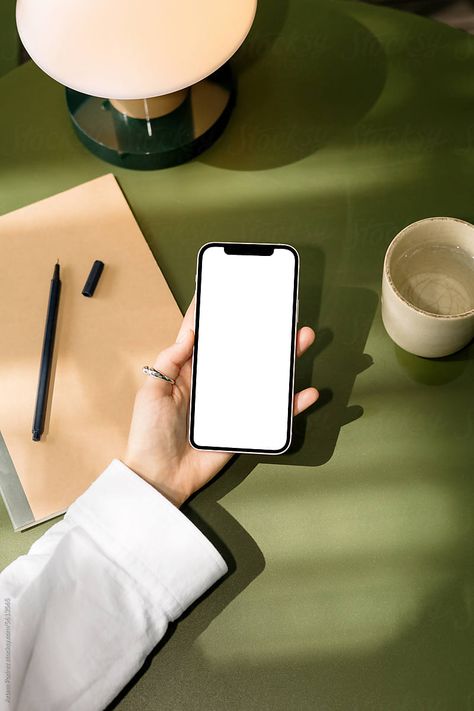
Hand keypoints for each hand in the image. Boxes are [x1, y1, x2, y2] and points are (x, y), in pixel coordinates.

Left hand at [124, 297, 318, 506]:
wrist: (160, 477)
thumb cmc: (150, 432)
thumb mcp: (153, 390)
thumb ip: (170, 360)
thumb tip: (190, 330)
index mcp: (189, 370)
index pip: (205, 336)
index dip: (216, 314)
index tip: (231, 288)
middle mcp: (214, 382)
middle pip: (243, 352)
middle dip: (263, 331)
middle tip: (282, 312)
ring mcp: (232, 404)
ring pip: (263, 376)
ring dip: (284, 358)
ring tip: (301, 339)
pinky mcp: (245, 426)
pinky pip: (272, 412)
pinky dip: (291, 404)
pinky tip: (306, 392)